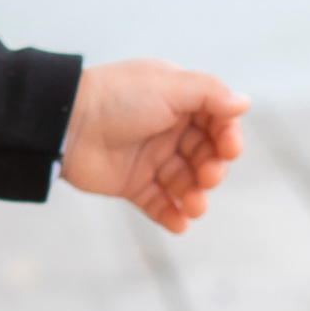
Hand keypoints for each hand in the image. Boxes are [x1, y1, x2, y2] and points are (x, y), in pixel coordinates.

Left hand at [59, 57, 247, 232]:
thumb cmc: (117, 98)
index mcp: (177, 100)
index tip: (228, 149)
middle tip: (208, 177)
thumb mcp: (168, 86)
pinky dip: (172, 215)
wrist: (65, 124)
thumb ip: (208, 93)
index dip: (227, 136)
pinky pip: (159, 204)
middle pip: (205, 154)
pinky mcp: (132, 183)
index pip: (217, 121)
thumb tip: (244, 102)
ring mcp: (150, 157)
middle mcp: (167, 128)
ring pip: (186, 182)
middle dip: (213, 169)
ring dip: (196, 196)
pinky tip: (180, 224)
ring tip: (194, 207)